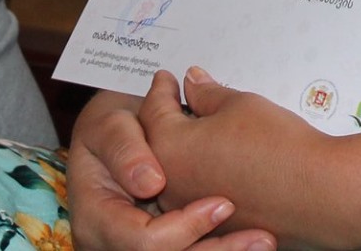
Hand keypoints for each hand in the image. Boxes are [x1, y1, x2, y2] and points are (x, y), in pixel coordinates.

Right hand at [68, 85, 274, 250]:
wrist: (116, 135)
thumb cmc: (109, 127)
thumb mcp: (108, 124)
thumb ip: (124, 148)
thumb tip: (150, 182)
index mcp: (96, 219)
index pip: (142, 241)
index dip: (183, 228)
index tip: (223, 203)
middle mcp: (116, 243)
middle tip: (261, 237)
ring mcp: (139, 247)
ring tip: (264, 241)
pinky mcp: (165, 244)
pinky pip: (192, 250)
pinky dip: (221, 246)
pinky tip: (253, 240)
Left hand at [140, 68, 360, 250]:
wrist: (321, 194)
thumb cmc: (280, 147)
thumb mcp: (239, 104)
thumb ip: (207, 93)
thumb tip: (192, 82)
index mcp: (170, 147)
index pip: (153, 109)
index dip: (162, 89)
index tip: (168, 79)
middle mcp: (172, 184)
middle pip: (156, 143)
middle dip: (165, 117)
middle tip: (177, 97)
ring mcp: (193, 208)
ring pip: (175, 170)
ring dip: (182, 147)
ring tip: (200, 126)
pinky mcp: (216, 224)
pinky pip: (196, 192)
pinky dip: (200, 171)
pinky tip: (220, 157)